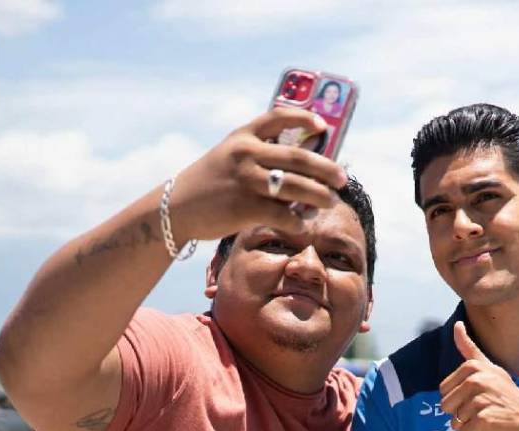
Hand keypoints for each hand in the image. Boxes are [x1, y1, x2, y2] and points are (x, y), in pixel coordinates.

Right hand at [165, 106, 349, 244]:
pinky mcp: (245, 208)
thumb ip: (260, 155)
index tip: (322, 125)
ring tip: (331, 202)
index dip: (304, 118)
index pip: (278, 117)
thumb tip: (305, 167)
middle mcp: (246, 153)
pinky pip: (284, 215)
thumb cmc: (212, 183)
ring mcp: (246, 180)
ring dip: (320, 196)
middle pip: (299, 158)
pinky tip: (302, 224)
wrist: (176, 207)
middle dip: (326, 169)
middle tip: (342, 179)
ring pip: (296, 187)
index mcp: (243, 136)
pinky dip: (298, 221)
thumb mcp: (230, 156)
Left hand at [439, 322, 518, 430]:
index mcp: (473, 368)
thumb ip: (470, 349)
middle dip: (461, 413)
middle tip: (484, 409)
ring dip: (469, 425)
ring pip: (454, 422)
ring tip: (488, 417)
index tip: (478, 396)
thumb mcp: (491, 368)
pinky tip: (491, 427)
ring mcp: (479, 401)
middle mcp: (475, 381)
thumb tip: (456, 325)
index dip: (458, 398)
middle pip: (445, 406)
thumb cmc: (508, 395)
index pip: (444, 390)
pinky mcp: (482, 420)